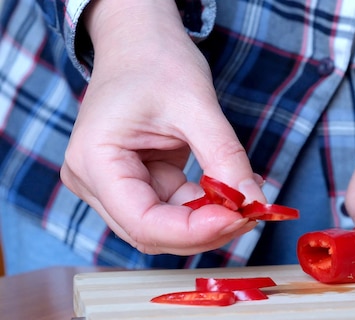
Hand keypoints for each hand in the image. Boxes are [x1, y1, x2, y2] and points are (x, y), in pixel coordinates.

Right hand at [60, 0, 263, 254]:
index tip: (240, 219)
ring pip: (164, 227)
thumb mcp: (197, 106)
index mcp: (94, 160)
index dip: (194, 231)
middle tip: (251, 215)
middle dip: (204, 230)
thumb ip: (225, 158)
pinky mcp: (135, 185)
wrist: (141, 44)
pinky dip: (204, 208)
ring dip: (207, 222)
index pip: (142, 222)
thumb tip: (254, 202)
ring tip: (245, 202)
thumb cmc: (156, 62)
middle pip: (151, 233)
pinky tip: (230, 193)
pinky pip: (172, 210)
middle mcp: (92, 182)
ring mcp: (111, 186)